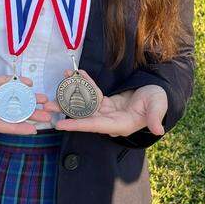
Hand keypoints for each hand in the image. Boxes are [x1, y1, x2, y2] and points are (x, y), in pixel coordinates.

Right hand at [0, 57, 52, 134]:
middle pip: (9, 113)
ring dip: (27, 99)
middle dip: (28, 115)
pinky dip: (16, 82)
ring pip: (11, 98)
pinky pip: (5, 83)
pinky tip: (28, 82)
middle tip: (48, 117)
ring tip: (45, 100)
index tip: (32, 131)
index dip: (14, 128)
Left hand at [40, 69, 168, 137]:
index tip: (60, 126)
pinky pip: (92, 93)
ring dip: (71, 95)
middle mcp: (110, 121)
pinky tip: (76, 74)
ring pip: (85, 105)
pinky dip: (85, 84)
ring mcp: (107, 112)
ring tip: (56, 85)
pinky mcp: (106, 103)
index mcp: (121, 125)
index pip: (96, 126)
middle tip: (46, 105)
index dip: (78, 125)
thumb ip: (155, 117)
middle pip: (84, 117)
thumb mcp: (158, 105)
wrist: (158, 93)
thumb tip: (158, 129)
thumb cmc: (159, 99)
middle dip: (66, 111)